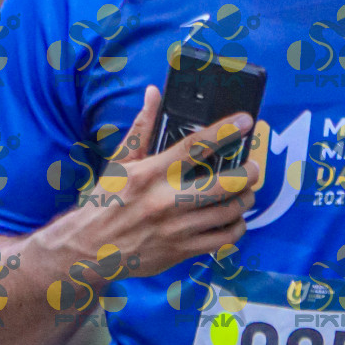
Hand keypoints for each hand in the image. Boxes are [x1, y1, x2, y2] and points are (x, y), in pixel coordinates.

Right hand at [81, 85, 260, 278]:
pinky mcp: (181, 251)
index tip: (245, 121)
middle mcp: (165, 200)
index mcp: (150, 174)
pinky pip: (223, 239)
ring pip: (228, 212)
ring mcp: (176, 229)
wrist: (89, 250)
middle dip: (248, 172)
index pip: (194, 147)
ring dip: (245, 199)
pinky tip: (234, 218)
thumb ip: (141, 128)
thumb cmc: (106, 201)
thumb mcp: (119, 162)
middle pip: (223, 184)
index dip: (224, 131)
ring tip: (246, 191)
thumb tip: (154, 94)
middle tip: (254, 166)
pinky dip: (237, 227)